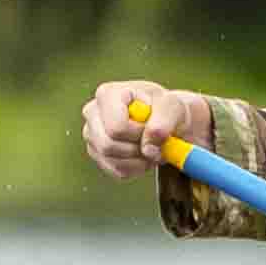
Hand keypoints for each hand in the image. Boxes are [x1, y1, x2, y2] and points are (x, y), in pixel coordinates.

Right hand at [81, 81, 203, 177]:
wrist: (165, 119)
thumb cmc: (165, 108)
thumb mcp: (173, 106)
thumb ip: (164, 122)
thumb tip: (148, 147)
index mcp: (107, 94)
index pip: (116, 127)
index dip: (139, 133)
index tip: (151, 125)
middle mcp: (93, 113)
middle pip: (108, 146)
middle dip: (137, 149)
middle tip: (153, 141)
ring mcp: (92, 134)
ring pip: (114, 161)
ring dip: (140, 160)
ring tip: (151, 146)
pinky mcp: (97, 153)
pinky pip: (117, 171)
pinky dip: (137, 168)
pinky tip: (143, 153)